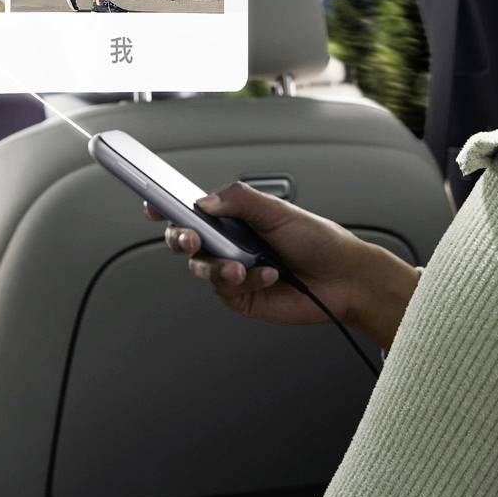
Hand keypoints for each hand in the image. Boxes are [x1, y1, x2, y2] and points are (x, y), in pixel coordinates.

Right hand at [149, 181, 419, 347]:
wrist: (345, 278)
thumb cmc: (317, 239)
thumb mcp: (277, 210)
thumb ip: (239, 200)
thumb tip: (203, 201)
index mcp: (232, 217)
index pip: (192, 210)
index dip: (167, 206)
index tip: (152, 203)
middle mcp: (227, 243)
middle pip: (185, 240)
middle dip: (179, 238)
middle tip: (188, 238)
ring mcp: (232, 271)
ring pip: (201, 268)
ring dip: (216, 266)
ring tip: (241, 265)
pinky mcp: (242, 297)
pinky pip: (225, 290)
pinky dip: (245, 281)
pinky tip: (268, 274)